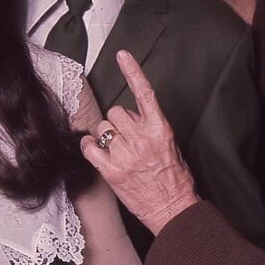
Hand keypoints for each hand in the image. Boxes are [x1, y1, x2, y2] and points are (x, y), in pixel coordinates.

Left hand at [81, 50, 199, 234]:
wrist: (173, 210)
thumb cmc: (175, 180)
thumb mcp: (171, 146)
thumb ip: (152, 127)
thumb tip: (133, 116)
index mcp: (160, 129)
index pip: (144, 93)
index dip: (132, 71)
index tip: (122, 55)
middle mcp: (142, 138)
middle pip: (116, 112)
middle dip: (118, 123)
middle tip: (127, 139)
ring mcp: (125, 154)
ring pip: (103, 128)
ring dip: (107, 136)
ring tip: (118, 151)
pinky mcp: (112, 171)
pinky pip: (90, 147)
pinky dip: (89, 147)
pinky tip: (95, 151)